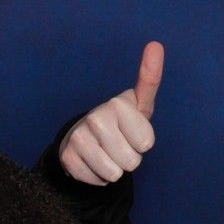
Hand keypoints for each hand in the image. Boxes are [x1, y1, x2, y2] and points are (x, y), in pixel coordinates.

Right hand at [58, 41, 162, 185]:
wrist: (85, 137)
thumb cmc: (120, 121)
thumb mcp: (139, 103)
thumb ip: (150, 78)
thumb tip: (156, 43)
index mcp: (117, 104)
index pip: (146, 144)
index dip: (143, 143)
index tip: (132, 132)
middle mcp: (96, 118)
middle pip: (132, 161)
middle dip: (129, 159)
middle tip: (118, 145)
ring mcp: (79, 138)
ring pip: (114, 173)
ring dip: (114, 169)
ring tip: (107, 154)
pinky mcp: (67, 158)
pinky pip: (97, 180)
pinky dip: (99, 177)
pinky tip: (93, 162)